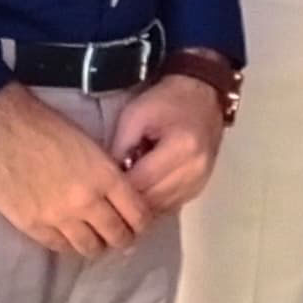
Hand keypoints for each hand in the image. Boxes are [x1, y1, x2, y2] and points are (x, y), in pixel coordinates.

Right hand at [0, 81, 152, 254]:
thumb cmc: (44, 125)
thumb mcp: (89, 145)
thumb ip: (106, 175)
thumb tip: (119, 198)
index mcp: (105, 177)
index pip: (138, 215)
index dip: (142, 223)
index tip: (138, 223)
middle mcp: (87, 202)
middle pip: (118, 237)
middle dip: (122, 238)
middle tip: (118, 235)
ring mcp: (58, 217)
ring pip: (90, 248)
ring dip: (96, 244)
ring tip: (93, 237)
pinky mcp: (32, 225)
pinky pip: (60, 247)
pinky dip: (68, 244)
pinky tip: (69, 236)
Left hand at [110, 69, 227, 210]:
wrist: (202, 94)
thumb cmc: (166, 100)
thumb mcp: (134, 116)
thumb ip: (120, 148)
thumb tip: (108, 179)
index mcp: (180, 147)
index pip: (142, 182)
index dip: (118, 188)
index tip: (101, 184)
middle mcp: (195, 169)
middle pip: (152, 200)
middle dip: (128, 199)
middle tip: (109, 191)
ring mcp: (200, 180)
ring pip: (162, 208)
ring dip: (141, 204)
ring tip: (125, 191)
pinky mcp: (200, 186)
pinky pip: (172, 205)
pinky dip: (155, 202)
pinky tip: (143, 190)